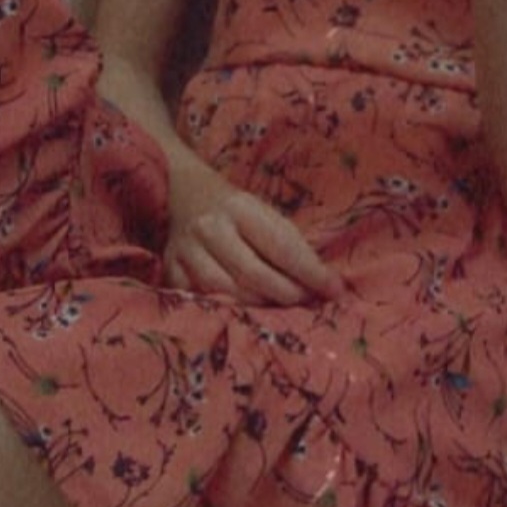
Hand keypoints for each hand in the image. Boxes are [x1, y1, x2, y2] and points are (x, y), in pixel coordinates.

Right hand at [163, 149, 342, 305]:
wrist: (186, 194)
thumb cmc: (237, 210)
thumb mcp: (265, 214)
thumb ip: (291, 245)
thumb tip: (328, 283)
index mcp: (241, 207)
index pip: (281, 246)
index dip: (310, 272)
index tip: (335, 289)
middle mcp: (211, 228)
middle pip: (252, 273)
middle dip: (285, 294)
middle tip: (307, 302)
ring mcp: (186, 251)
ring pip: (224, 291)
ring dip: (257, 307)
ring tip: (278, 310)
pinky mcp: (171, 270)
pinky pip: (198, 299)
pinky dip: (224, 309)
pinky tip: (241, 313)